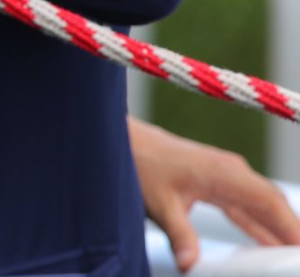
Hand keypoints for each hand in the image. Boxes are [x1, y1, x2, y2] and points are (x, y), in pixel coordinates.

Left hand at [130, 115, 299, 269]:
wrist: (122, 139)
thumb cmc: (139, 162)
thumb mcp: (159, 203)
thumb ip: (179, 234)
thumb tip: (189, 264)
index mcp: (224, 172)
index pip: (270, 201)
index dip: (292, 227)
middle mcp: (231, 171)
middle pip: (273, 204)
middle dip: (292, 231)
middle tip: (298, 261)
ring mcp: (225, 176)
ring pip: (262, 206)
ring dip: (278, 230)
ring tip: (290, 257)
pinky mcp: (215, 182)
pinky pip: (246, 208)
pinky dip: (259, 226)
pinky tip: (267, 245)